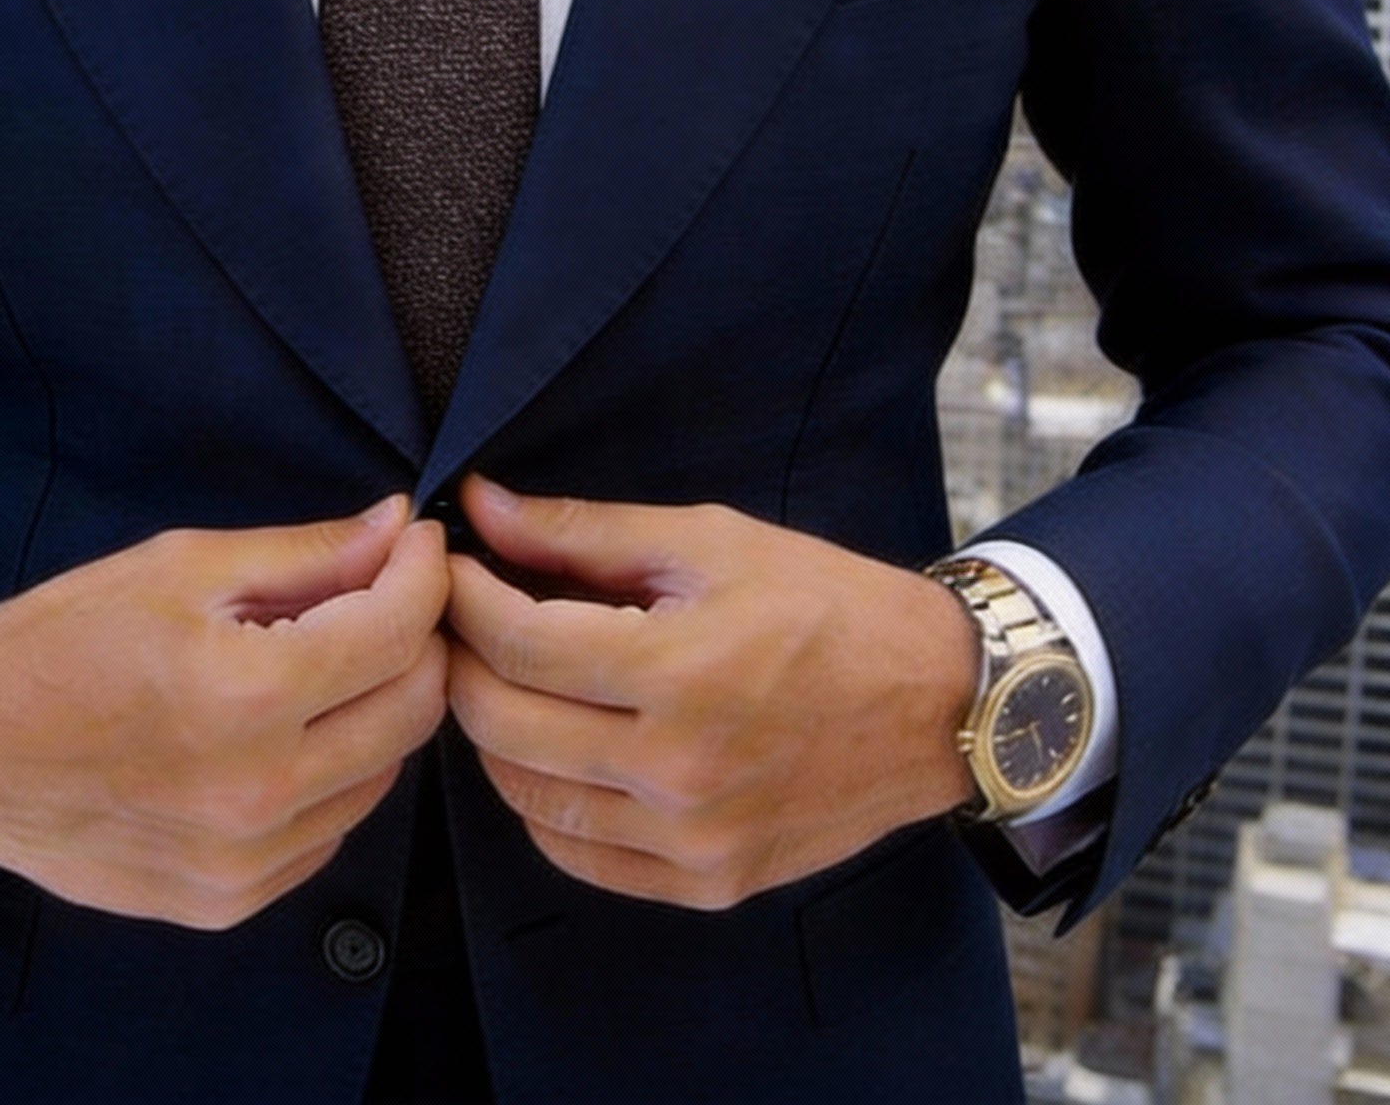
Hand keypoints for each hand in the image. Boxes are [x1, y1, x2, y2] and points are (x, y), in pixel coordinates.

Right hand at [0, 494, 449, 929]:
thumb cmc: (63, 641)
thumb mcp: (183, 567)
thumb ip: (306, 553)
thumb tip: (396, 528)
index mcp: (246, 695)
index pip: (397, 631)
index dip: (424, 573)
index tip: (418, 542)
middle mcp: (258, 792)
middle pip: (414, 709)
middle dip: (418, 638)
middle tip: (386, 593)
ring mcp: (246, 862)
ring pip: (383, 773)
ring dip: (379, 706)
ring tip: (328, 658)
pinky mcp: (229, 901)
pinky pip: (331, 829)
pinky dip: (334, 772)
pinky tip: (287, 728)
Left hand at [443, 475, 977, 909]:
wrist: (938, 703)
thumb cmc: (827, 605)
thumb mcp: (709, 541)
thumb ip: (584, 531)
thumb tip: (482, 505)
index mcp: (679, 673)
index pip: (517, 642)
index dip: (464, 597)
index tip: (451, 565)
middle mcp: (678, 771)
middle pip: (503, 723)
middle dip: (462, 660)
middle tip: (461, 618)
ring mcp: (691, 840)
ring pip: (526, 797)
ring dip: (493, 732)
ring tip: (504, 677)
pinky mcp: (707, 883)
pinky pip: (578, 855)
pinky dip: (541, 803)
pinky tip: (552, 749)